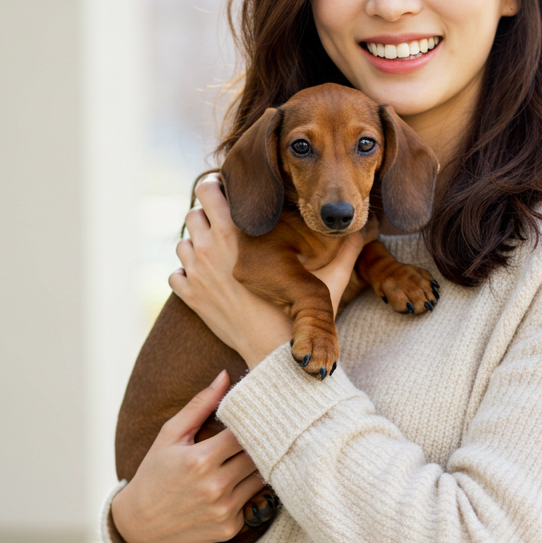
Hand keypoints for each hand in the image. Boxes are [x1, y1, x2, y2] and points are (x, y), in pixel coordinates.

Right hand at [111, 370, 264, 542]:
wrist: (141, 523)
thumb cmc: (155, 472)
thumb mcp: (170, 435)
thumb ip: (200, 405)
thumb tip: (225, 375)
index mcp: (200, 460)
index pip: (244, 433)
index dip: (251, 423)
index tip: (255, 415)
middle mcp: (215, 487)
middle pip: (257, 456)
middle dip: (257, 444)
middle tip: (259, 434)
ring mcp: (224, 510)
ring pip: (260, 478)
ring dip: (256, 466)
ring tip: (247, 456)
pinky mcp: (230, 528)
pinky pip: (254, 501)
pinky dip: (249, 490)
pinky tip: (236, 484)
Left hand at [171, 177, 365, 367]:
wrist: (273, 356)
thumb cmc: (299, 316)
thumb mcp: (326, 277)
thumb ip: (346, 249)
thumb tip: (366, 226)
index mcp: (236, 233)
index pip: (209, 189)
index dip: (220, 186)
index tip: (233, 193)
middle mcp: (209, 249)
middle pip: (192, 211)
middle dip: (207, 212)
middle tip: (226, 220)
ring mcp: (196, 275)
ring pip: (182, 241)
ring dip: (196, 242)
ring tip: (219, 250)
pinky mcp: (190, 299)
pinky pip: (175, 274)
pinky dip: (187, 273)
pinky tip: (207, 279)